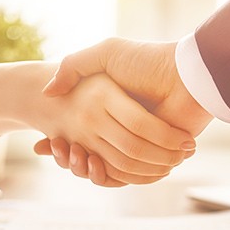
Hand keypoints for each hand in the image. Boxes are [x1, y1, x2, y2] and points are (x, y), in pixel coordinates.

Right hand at [0, 61, 194, 186]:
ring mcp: (138, 144)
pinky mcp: (153, 158)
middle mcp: (123, 128)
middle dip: (68, 157)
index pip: (78, 131)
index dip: (59, 141)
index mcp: (111, 107)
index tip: (41, 144)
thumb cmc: (149, 61)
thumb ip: (74, 65)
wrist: (188, 77)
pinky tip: (90, 163)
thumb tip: (48, 92)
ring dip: (83, 167)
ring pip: (102, 168)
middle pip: (87, 154)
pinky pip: (125, 175)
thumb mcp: (107, 53)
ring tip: (72, 156)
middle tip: (58, 149)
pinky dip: (106, 175)